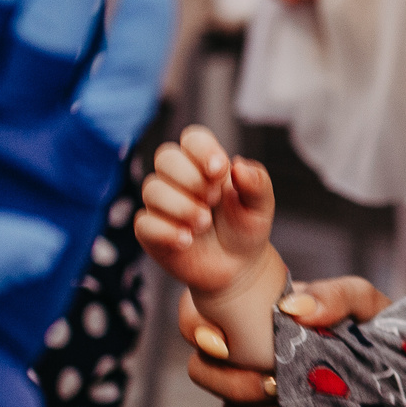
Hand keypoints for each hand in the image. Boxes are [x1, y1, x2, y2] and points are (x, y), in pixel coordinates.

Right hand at [136, 125, 277, 294]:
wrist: (238, 267)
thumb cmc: (245, 228)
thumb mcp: (260, 207)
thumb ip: (257, 183)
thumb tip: (239, 165)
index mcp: (205, 164)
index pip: (192, 139)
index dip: (202, 149)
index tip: (219, 170)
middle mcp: (179, 179)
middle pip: (166, 157)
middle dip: (191, 178)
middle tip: (213, 199)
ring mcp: (162, 205)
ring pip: (152, 189)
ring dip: (181, 206)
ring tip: (204, 223)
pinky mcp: (150, 231)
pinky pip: (144, 223)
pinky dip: (166, 231)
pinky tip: (186, 241)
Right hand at [179, 275, 390, 406]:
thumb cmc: (380, 326)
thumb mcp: (364, 301)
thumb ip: (334, 295)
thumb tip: (292, 310)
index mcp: (258, 318)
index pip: (197, 318)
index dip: (194, 329)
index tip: (223, 343)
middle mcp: (250, 358)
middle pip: (201, 373)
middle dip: (229, 383)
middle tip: (272, 383)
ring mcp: (263, 399)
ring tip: (295, 406)